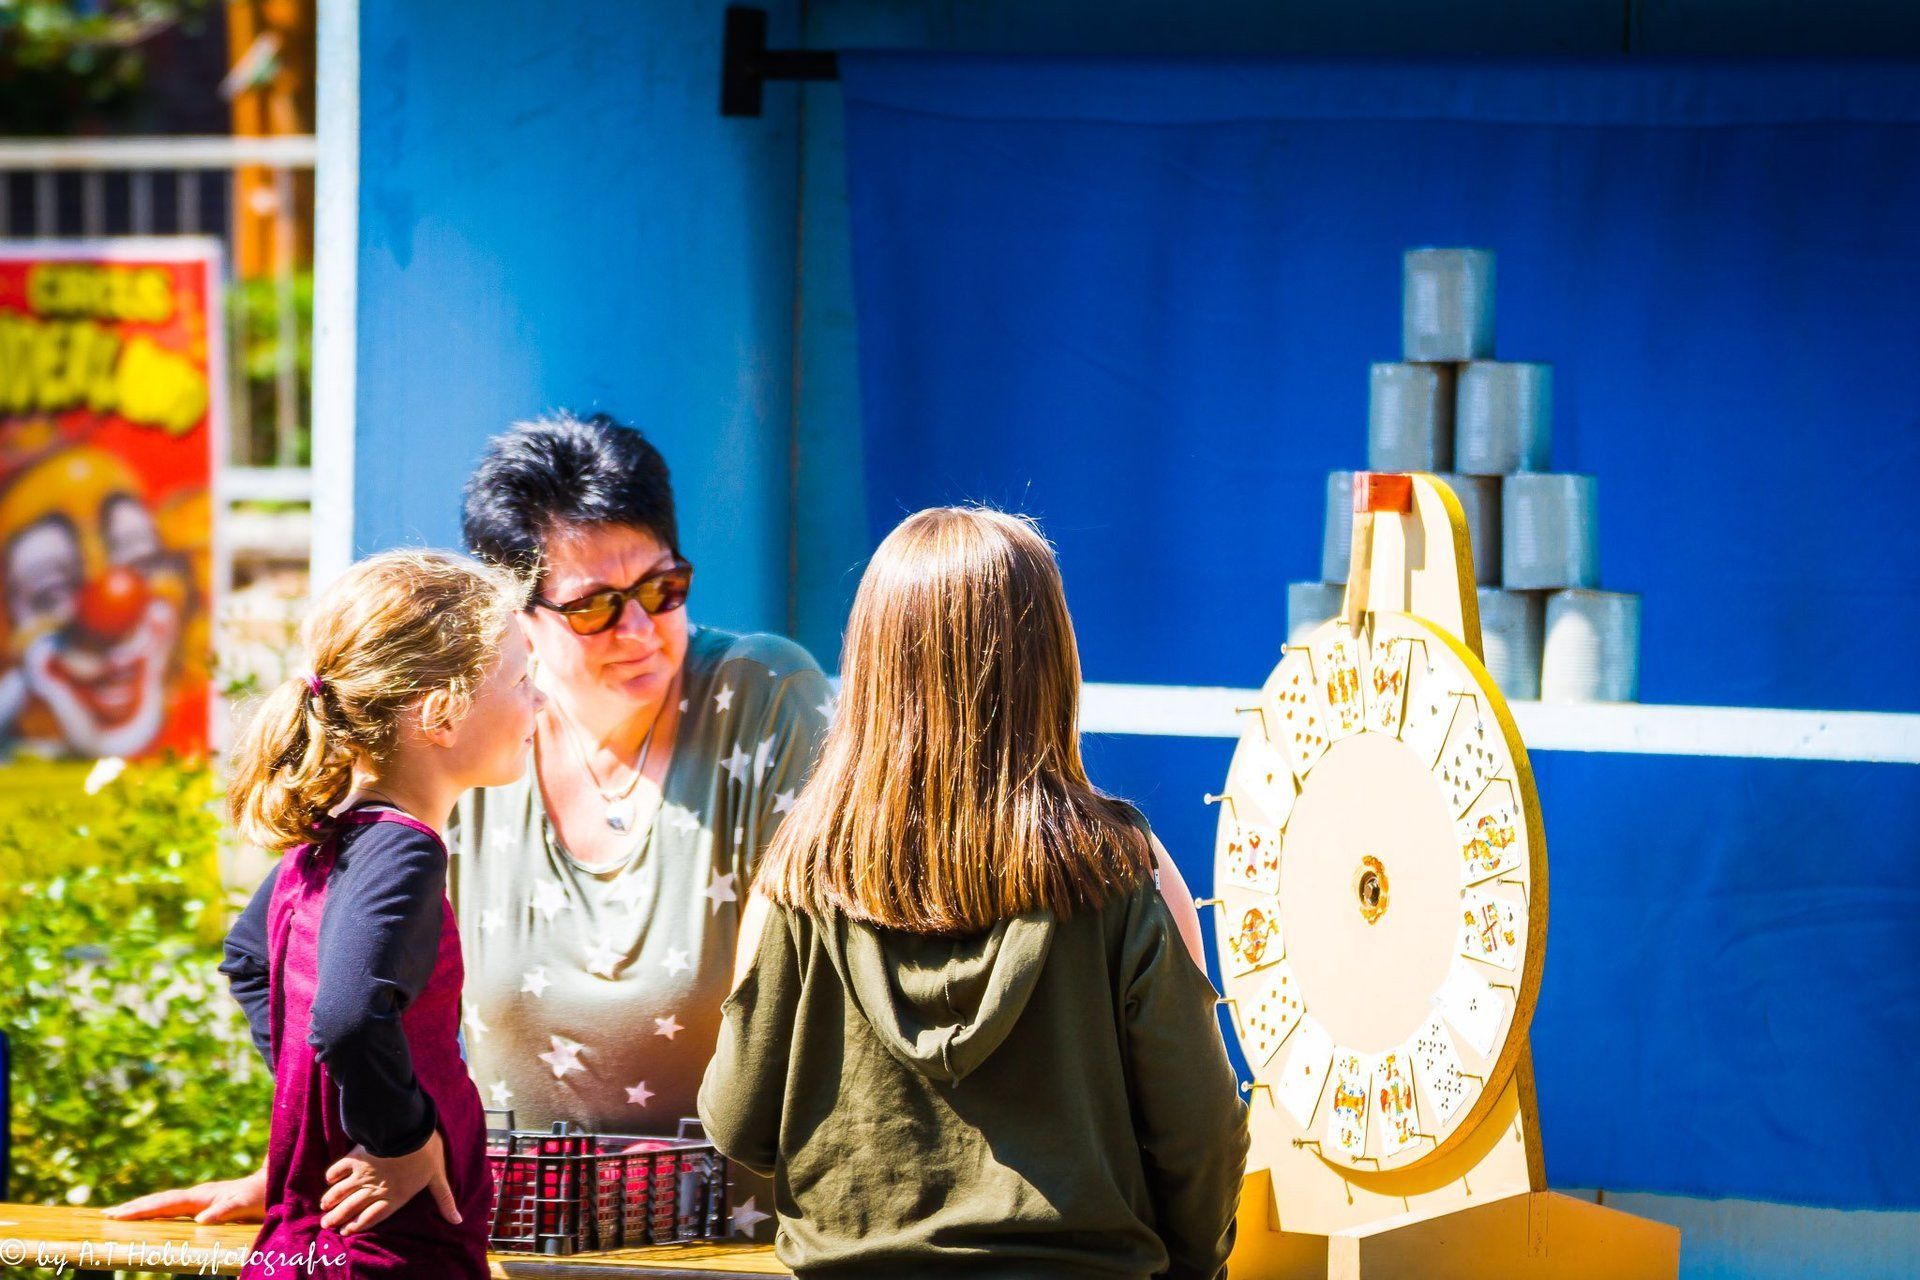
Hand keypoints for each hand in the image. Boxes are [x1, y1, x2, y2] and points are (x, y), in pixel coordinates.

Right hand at [105, 1165, 267, 1223]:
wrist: (276, 1184)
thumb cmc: (262, 1196)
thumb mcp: (245, 1205)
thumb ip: (224, 1211)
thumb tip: (200, 1220)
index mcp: (202, 1196)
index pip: (165, 1204)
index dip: (141, 1210)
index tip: (116, 1215)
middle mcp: (198, 1195)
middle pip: (159, 1201)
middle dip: (133, 1208)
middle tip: (106, 1214)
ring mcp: (201, 1198)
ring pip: (165, 1203)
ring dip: (142, 1208)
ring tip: (119, 1214)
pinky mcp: (206, 1203)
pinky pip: (175, 1208)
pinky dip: (158, 1211)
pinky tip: (152, 1217)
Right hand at [320, 1130, 460, 1235]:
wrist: (407, 1130)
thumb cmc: (426, 1153)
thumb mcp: (438, 1176)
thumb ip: (444, 1199)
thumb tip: (457, 1221)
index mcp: (394, 1196)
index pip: (372, 1216)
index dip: (358, 1225)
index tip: (346, 1231)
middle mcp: (375, 1189)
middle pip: (352, 1207)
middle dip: (338, 1217)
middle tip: (326, 1224)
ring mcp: (363, 1174)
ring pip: (342, 1192)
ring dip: (331, 1200)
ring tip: (324, 1207)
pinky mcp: (355, 1158)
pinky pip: (339, 1169)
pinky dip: (332, 1175)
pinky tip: (329, 1179)